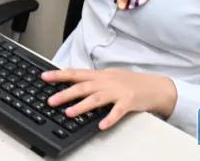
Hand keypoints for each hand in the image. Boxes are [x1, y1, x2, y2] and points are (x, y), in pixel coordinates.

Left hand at [42, 68, 177, 130]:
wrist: (155, 86)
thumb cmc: (131, 83)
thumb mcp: (109, 77)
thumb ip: (93, 80)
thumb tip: (73, 83)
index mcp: (101, 75)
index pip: (76, 73)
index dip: (59, 74)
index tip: (44, 77)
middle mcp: (107, 81)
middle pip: (83, 86)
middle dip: (66, 93)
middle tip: (51, 101)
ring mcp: (118, 91)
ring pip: (97, 98)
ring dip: (82, 105)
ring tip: (69, 113)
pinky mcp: (129, 102)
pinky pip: (118, 111)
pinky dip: (109, 118)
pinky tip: (101, 126)